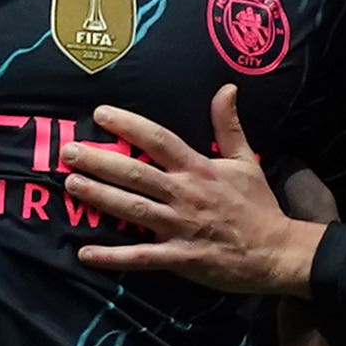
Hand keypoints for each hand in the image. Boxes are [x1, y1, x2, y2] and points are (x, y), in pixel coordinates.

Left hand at [66, 88, 322, 294]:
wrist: (277, 252)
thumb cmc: (258, 206)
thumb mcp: (247, 161)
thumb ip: (229, 126)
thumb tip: (226, 88)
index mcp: (199, 169)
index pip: (159, 140)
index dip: (129, 125)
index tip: (100, 114)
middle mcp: (185, 194)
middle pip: (136, 173)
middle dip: (100, 160)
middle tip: (68, 151)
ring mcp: (180, 227)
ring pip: (133, 210)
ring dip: (100, 197)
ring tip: (71, 184)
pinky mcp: (180, 257)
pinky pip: (141, 257)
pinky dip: (113, 257)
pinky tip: (85, 253)